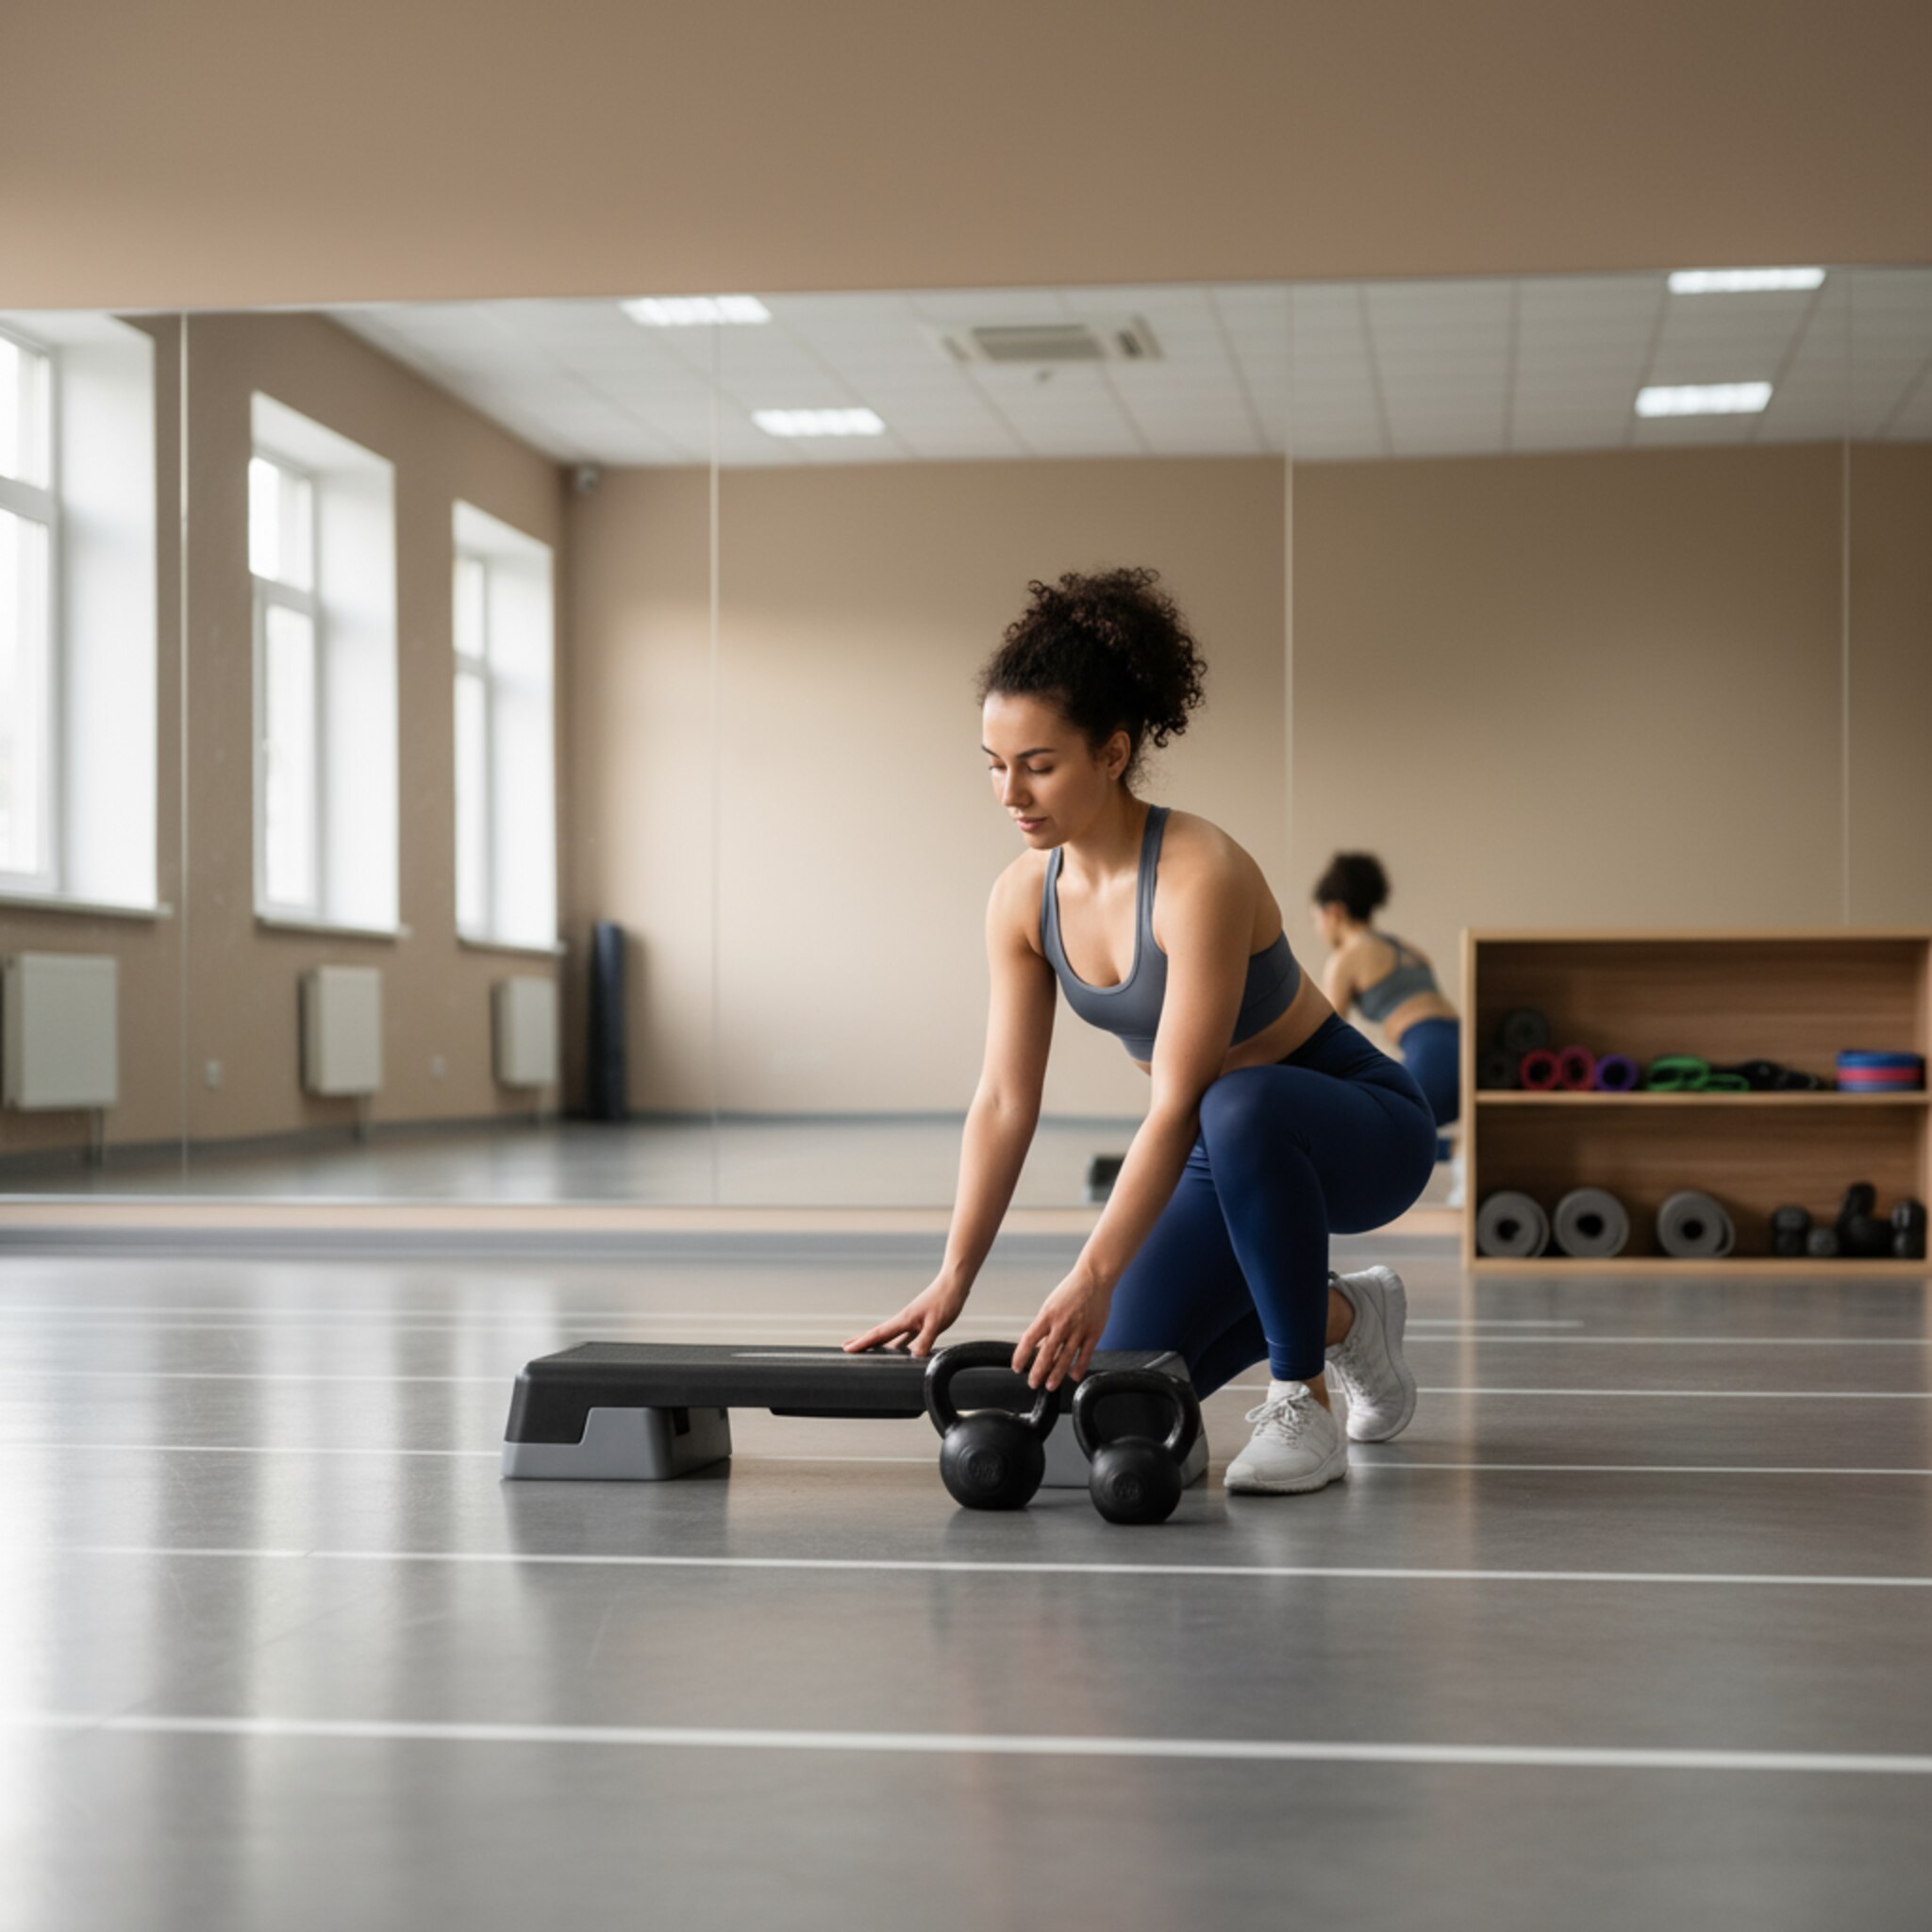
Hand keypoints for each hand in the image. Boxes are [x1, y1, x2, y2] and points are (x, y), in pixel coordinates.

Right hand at [842, 1275, 968, 1356]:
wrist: (954, 1283)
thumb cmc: (945, 1299)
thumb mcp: (936, 1323)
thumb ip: (924, 1340)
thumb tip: (914, 1358)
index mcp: (904, 1319)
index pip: (878, 1333)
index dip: (862, 1342)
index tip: (846, 1348)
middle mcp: (904, 1320)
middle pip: (879, 1334)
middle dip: (862, 1340)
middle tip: (845, 1347)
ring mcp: (912, 1321)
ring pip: (891, 1336)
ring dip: (878, 1343)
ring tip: (867, 1351)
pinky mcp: (922, 1322)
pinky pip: (905, 1337)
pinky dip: (897, 1344)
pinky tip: (899, 1350)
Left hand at [1013, 1270, 1112, 1389]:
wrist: (1094, 1278)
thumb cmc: (1071, 1290)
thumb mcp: (1051, 1304)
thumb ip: (1045, 1324)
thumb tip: (1036, 1345)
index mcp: (1048, 1315)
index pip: (1029, 1339)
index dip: (1021, 1355)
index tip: (1016, 1367)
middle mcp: (1062, 1323)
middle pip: (1047, 1353)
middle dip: (1038, 1371)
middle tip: (1033, 1383)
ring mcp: (1079, 1329)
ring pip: (1065, 1357)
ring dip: (1056, 1374)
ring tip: (1050, 1385)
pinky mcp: (1094, 1332)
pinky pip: (1085, 1354)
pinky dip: (1079, 1367)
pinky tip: (1074, 1376)